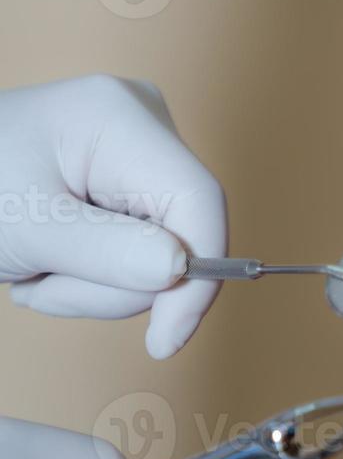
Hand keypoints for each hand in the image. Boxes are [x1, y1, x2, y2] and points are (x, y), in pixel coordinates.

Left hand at [0, 74, 226, 357]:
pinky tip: (50, 260)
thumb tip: (182, 270)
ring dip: (95, 285)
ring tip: (36, 273)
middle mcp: (145, 127)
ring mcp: (140, 154)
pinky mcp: (131, 183)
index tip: (167, 338)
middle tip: (44, 289)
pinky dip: (94, 274)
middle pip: (178, 233)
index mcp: (121, 119)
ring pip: (160, 253)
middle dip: (115, 282)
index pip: (197, 200)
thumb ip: (106, 251)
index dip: (197, 274)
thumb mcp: (28, 229)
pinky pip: (141, 249)